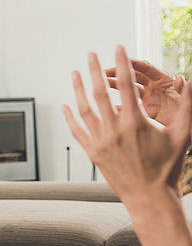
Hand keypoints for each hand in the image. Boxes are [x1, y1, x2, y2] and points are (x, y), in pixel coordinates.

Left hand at [62, 46, 191, 204]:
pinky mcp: (93, 153)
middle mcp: (114, 131)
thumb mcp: (183, 135)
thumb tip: (190, 80)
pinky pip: (77, 131)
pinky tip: (65, 105)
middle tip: (90, 53)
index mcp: (135, 123)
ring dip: (78, 89)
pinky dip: (70, 117)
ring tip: (73, 72)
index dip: (121, 63)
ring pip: (85, 110)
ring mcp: (100, 142)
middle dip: (94, 71)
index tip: (117, 47)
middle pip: (99, 93)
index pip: (125, 85)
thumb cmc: (168, 167)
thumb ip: (187, 107)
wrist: (150, 198)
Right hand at [105, 59, 185, 125]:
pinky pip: (128, 107)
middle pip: (133, 76)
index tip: (121, 61)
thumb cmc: (188, 113)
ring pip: (128, 89)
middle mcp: (154, 87)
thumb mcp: (185, 103)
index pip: (146, 68)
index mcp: (164, 81)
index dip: (133, 64)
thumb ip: (183, 92)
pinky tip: (107, 108)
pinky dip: (118, 107)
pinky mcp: (144, 111)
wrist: (188, 130)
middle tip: (104, 72)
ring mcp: (148, 98)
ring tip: (101, 85)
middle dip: (118, 72)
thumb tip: (182, 79)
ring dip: (115, 85)